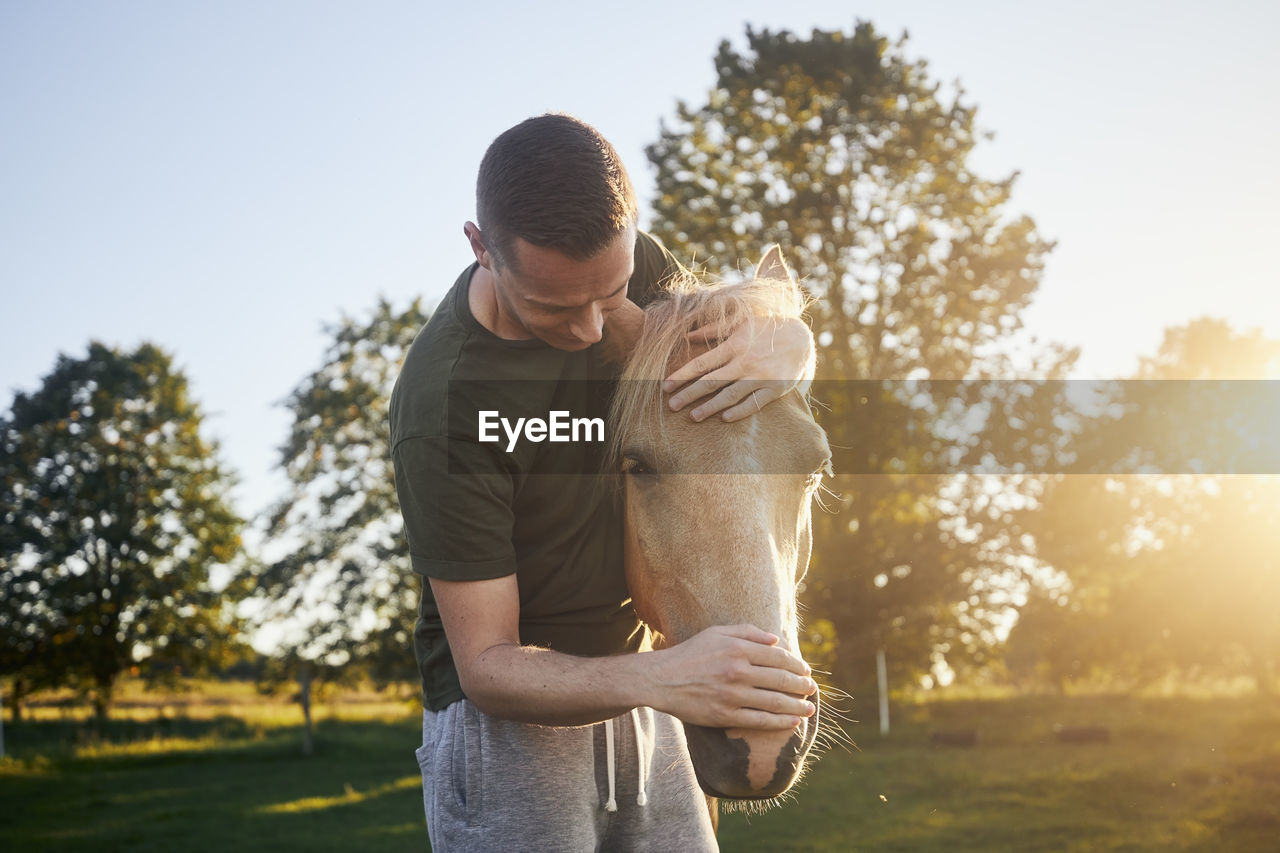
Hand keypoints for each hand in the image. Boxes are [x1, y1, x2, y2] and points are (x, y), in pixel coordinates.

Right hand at [645, 624, 817, 729]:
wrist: (661, 679)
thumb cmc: (690, 654)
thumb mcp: (716, 633)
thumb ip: (747, 632)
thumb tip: (775, 640)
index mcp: (738, 649)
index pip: (778, 657)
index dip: (796, 665)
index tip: (806, 670)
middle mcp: (738, 671)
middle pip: (781, 680)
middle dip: (801, 686)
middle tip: (812, 689)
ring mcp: (733, 695)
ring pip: (775, 702)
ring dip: (797, 706)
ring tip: (809, 709)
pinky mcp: (726, 715)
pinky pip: (760, 721)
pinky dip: (780, 722)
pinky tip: (793, 722)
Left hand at [663, 315, 814, 421]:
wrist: (802, 337)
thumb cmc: (765, 330)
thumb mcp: (741, 323)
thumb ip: (714, 329)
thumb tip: (689, 335)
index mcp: (734, 345)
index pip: (702, 363)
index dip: (682, 375)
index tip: (665, 386)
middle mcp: (745, 362)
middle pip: (711, 381)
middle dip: (689, 394)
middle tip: (671, 406)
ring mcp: (760, 376)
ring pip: (730, 395)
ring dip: (710, 407)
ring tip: (693, 417)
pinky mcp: (775, 389)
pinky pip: (754, 403)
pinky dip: (739, 411)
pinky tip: (724, 418)